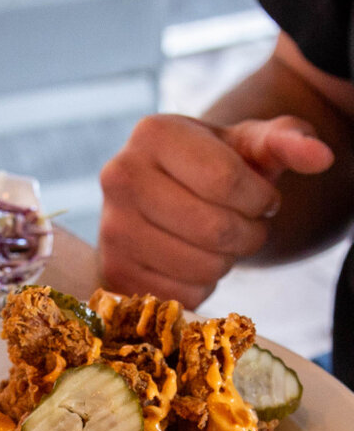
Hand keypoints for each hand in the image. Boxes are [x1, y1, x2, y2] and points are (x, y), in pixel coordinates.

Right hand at [98, 113, 333, 307]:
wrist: (158, 200)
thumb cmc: (210, 169)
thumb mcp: (248, 146)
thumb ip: (288, 141)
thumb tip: (320, 156)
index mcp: (153, 134)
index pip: (225, 180)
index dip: (260, 199)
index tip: (263, 200)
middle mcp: (118, 177)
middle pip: (214, 228)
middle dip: (249, 234)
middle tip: (248, 228)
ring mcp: (110, 229)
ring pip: (200, 266)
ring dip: (226, 262)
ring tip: (219, 244)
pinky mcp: (112, 272)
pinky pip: (180, 296)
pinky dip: (200, 288)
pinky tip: (192, 264)